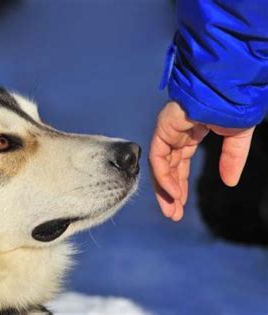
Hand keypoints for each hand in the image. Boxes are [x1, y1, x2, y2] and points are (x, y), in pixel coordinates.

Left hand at [149, 102, 254, 220]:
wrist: (229, 86)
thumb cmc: (233, 105)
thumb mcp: (237, 137)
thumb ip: (232, 159)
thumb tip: (230, 182)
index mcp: (190, 135)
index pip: (179, 165)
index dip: (180, 186)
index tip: (181, 206)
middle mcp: (175, 135)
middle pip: (168, 169)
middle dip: (170, 193)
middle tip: (173, 215)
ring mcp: (167, 131)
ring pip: (161, 166)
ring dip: (165, 190)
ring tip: (171, 212)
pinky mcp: (163, 128)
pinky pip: (159, 157)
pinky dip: (165, 176)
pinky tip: (174, 193)